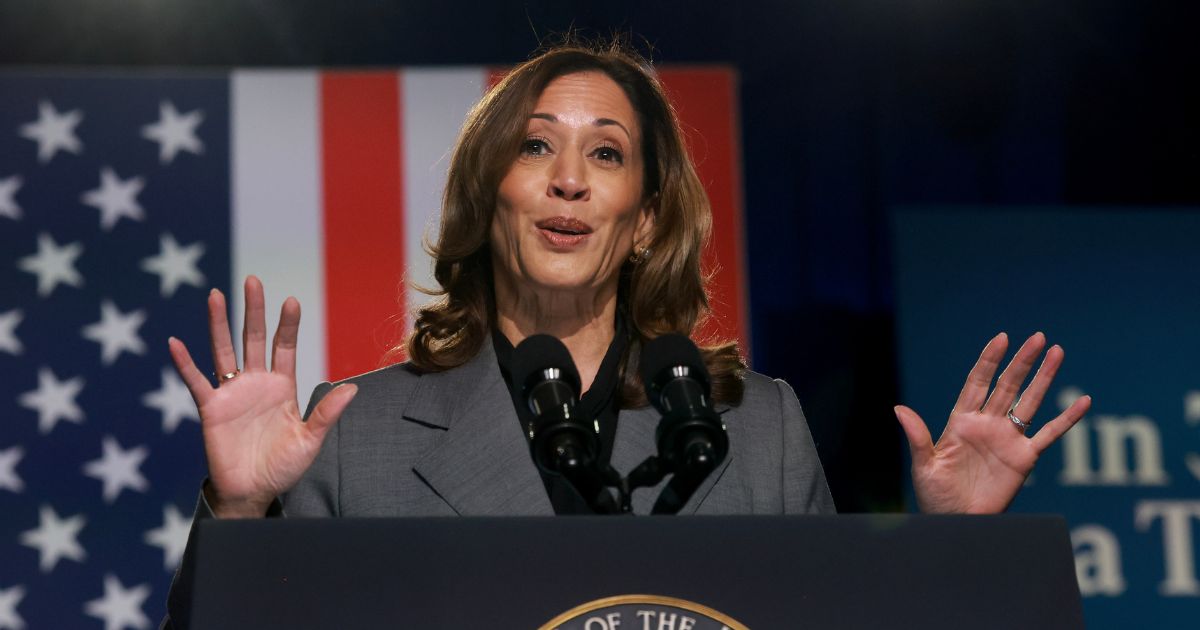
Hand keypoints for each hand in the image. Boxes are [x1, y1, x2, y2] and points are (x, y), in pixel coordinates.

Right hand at [168, 276, 357, 517]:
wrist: (253, 492)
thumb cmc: (283, 467)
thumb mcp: (310, 440)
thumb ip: (327, 413)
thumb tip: (352, 388)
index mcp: (283, 387)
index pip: (285, 348)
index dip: (287, 325)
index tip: (291, 301)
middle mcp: (256, 383)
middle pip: (254, 339)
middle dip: (254, 311)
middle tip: (252, 281)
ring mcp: (232, 393)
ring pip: (224, 351)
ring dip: (219, 324)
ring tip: (215, 295)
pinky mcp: (211, 408)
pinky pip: (196, 382)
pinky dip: (185, 363)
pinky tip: (176, 343)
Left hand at [894, 332, 1090, 513]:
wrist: (957, 522)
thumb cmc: (935, 496)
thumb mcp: (924, 465)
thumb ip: (917, 436)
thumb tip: (898, 408)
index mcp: (961, 422)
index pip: (977, 383)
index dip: (989, 360)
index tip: (1001, 338)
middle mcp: (987, 424)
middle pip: (1007, 386)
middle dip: (1022, 362)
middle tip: (1038, 337)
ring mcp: (1008, 439)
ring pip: (1030, 402)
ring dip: (1043, 378)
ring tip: (1057, 352)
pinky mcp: (1025, 458)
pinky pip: (1050, 434)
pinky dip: (1067, 419)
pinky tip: (1083, 401)